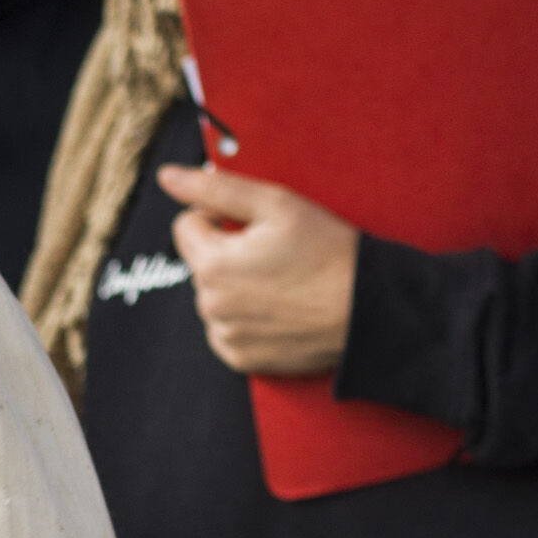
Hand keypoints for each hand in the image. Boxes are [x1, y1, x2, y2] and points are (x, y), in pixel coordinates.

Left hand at [155, 163, 359, 378]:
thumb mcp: (275, 204)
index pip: (186, 226)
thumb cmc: (327, 253)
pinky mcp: (243, 359)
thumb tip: (169, 177)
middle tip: (274, 253)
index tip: (252, 224)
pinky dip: (246, 317)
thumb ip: (214, 187)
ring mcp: (226, 336)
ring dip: (237, 285)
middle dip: (228, 253)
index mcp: (212, 264)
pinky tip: (278, 308)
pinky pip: (228, 328)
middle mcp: (211, 306)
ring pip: (215, 296)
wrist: (368, 309)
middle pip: (201, 263)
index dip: (218, 216)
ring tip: (281, 282)